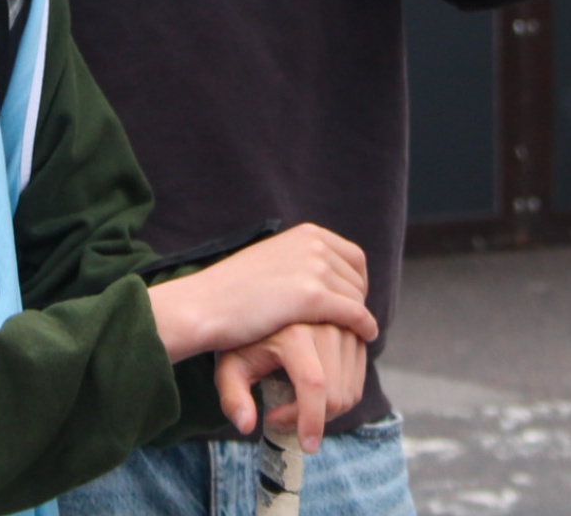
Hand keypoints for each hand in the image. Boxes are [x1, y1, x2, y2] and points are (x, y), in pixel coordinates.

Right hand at [145, 223, 374, 364]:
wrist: (205, 305)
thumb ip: (298, 262)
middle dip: (356, 303)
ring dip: (357, 319)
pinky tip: (365, 337)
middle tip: (347, 327)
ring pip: (357, 299)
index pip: (354, 258)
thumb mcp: (271, 260)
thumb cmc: (232, 291)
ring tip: (350, 337)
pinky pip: (354, 314)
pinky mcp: (312, 295)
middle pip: (357, 279)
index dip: (356, 284)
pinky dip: (365, 327)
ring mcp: (313, 267)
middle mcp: (313, 244)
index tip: (349, 305)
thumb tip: (323, 271)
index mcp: (306, 233)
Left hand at [216, 323, 368, 454]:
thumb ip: (232, 398)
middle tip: (280, 418)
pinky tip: (313, 393)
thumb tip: (247, 426)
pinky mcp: (354, 335)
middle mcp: (325, 325)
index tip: (306, 446)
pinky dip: (339, 399)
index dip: (312, 420)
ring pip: (349, 392)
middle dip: (313, 419)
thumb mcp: (230, 367)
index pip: (314, 385)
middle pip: (335, 394)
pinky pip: (356, 383)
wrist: (263, 303)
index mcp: (294, 332)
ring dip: (326, 412)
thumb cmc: (245, 341)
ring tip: (294, 405)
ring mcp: (344, 329)